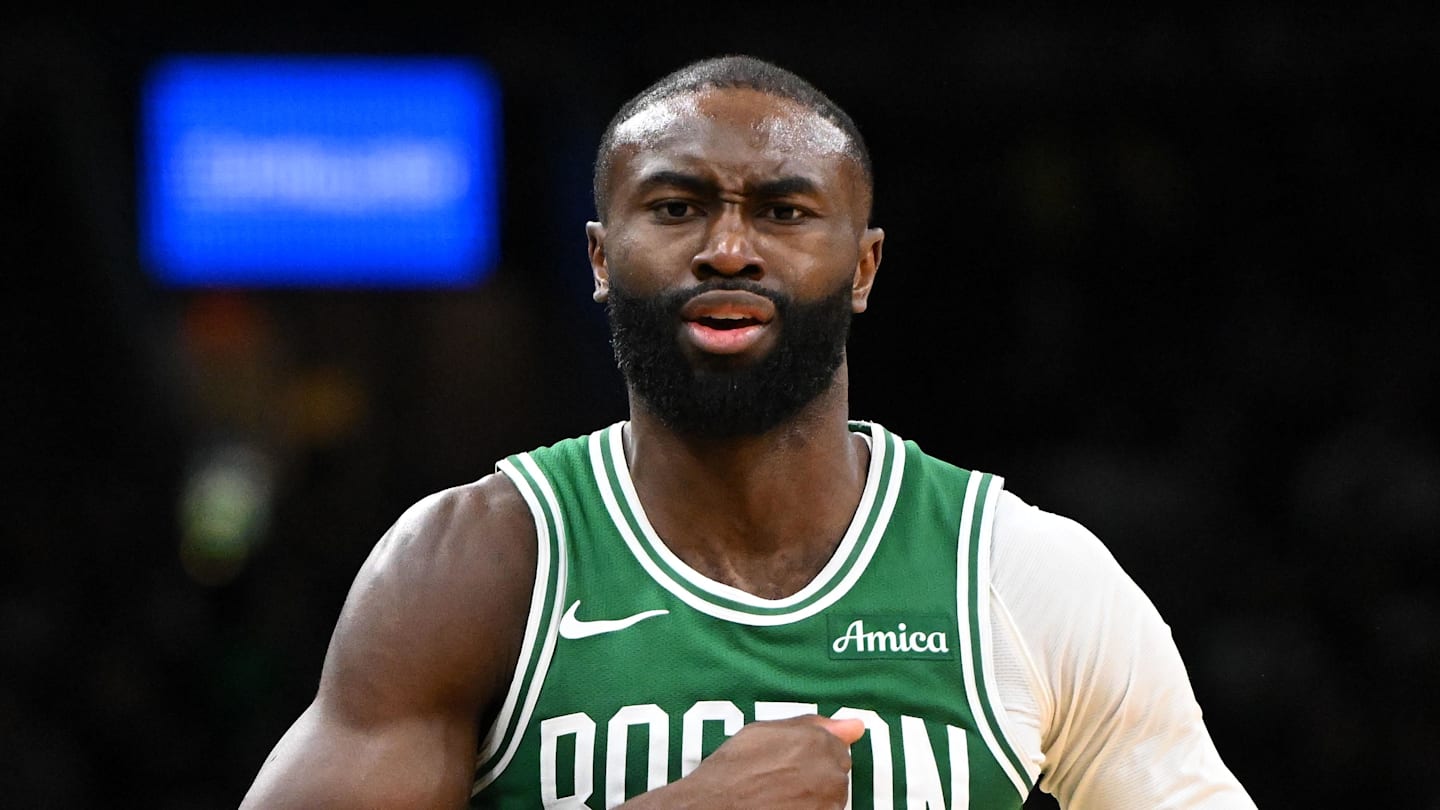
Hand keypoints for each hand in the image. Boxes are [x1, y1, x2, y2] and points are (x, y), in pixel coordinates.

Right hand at [664, 715, 864, 808]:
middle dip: (816, 778)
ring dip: (813, 799)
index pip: (837, 749)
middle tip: (780, 783)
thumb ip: (813, 725)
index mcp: (819, 741)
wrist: (713, 808)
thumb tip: (856, 726)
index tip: (789, 765)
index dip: (811, 757)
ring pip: (832, 799)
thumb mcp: (764, 732)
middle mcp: (831, 771)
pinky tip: (782, 809)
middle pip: (836, 775)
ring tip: (778, 799)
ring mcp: (828, 803)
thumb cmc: (733, 769)